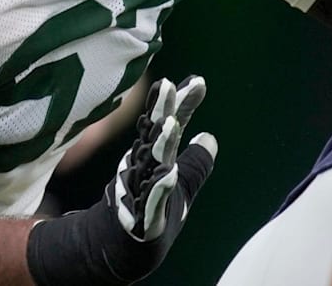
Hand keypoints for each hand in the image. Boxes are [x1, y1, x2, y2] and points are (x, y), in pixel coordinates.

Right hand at [26, 75, 217, 284]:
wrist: (121, 250)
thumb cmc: (150, 211)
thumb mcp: (181, 184)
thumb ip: (194, 160)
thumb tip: (210, 135)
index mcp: (152, 157)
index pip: (167, 125)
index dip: (181, 104)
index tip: (198, 81)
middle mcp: (142, 169)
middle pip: (153, 135)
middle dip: (160, 110)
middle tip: (168, 85)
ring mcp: (139, 191)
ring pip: (150, 164)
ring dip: (160, 144)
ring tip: (169, 124)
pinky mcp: (141, 218)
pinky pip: (151, 201)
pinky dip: (159, 188)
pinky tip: (170, 174)